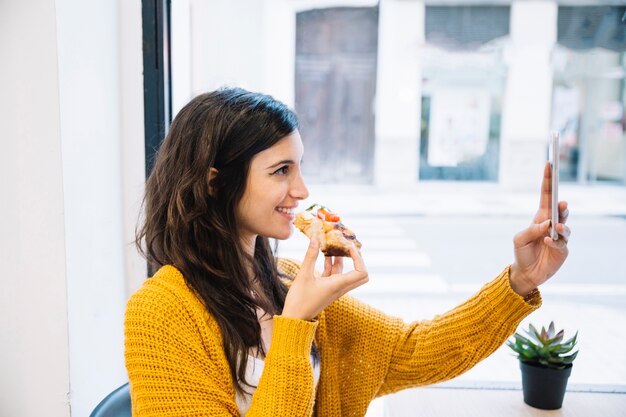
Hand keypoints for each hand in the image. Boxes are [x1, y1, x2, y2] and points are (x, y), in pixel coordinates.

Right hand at [282, 239, 368, 320]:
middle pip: (359, 274)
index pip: (361, 272)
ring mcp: (334, 289)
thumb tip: (315, 238)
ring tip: (332, 245)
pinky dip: (331, 264)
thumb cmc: (299, 300)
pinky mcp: (327, 289)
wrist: (294, 318)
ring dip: (341, 259)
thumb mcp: (303, 275)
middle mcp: (340, 287)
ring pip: (345, 272)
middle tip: (346, 247)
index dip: (359, 258)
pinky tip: (324, 254)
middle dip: (356, 259)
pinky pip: (334, 275)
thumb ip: (310, 256)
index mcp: (338, 285)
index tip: (349, 247)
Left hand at [510, 162, 570, 295]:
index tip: (549, 165)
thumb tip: (547, 224)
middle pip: (560, 209)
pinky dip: (555, 240)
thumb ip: (531, 230)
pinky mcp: (563, 249)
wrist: (526, 272)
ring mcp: (559, 236)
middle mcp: (551, 224)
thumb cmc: (521, 252)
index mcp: (540, 217)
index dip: (548, 180)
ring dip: (562, 224)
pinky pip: (562, 242)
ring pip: (565, 225)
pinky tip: (548, 240)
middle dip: (562, 205)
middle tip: (562, 202)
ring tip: (557, 225)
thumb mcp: (519, 239)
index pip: (546, 195)